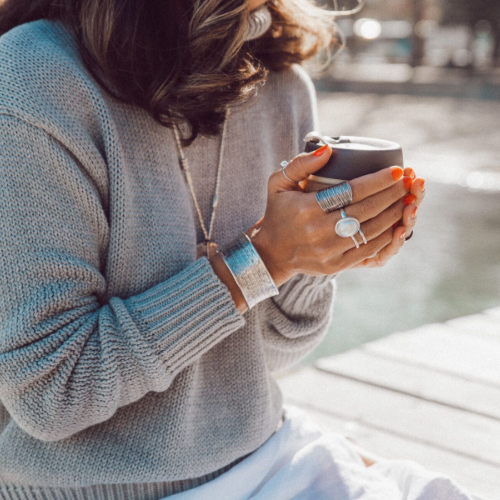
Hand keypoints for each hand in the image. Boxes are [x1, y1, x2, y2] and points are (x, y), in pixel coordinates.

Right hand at [248, 144, 412, 285]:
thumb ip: (300, 164)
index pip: (350, 191)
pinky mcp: (335, 265)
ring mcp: (328, 251)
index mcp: (306, 208)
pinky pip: (368, 250)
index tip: (396, 171)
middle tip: (407, 182)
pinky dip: (386, 236)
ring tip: (408, 199)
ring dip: (394, 214)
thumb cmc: (278, 212)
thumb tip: (328, 149)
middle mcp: (318, 231)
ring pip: (371, 231)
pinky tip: (397, 223)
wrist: (272, 252)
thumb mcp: (278, 184)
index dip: (377, 181)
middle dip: (392, 195)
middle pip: (366, 210)